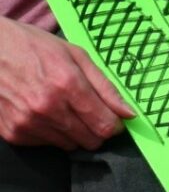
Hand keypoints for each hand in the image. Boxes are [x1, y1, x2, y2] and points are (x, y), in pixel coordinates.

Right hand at [0, 17, 133, 151]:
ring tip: (60, 107)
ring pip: (71, 146)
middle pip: (92, 141)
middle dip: (96, 129)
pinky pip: (47, 144)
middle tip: (86, 111)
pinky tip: (41, 111)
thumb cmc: (32, 46)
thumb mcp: (75, 55)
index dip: (114, 125)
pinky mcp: (14, 133)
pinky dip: (50, 133)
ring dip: (73, 132)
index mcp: (67, 85)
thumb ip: (106, 87)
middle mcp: (48, 108)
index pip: (106, 127)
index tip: (111, 117)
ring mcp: (28, 123)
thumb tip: (130, 115)